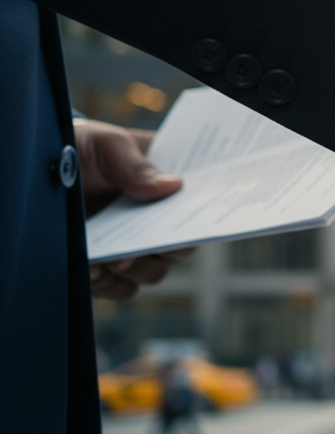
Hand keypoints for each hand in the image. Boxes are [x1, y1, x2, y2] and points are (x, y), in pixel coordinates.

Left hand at [75, 118, 189, 299]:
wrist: (31, 171)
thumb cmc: (77, 147)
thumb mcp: (106, 144)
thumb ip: (135, 165)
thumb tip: (173, 187)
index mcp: (166, 183)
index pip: (198, 202)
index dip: (204, 210)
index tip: (194, 215)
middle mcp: (154, 219)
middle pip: (182, 245)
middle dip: (168, 246)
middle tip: (145, 241)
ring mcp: (131, 245)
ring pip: (154, 272)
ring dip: (137, 268)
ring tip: (112, 257)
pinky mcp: (105, 269)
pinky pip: (121, 289)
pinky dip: (110, 283)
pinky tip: (91, 269)